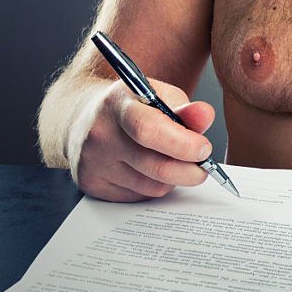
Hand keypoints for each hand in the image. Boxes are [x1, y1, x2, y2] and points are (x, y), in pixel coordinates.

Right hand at [68, 78, 216, 201]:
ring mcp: (92, 163)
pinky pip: (138, 197)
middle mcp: (100, 135)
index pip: (149, 130)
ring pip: (151, 187)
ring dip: (173, 179)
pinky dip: (153, 187)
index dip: (182, 144)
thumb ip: (184, 108)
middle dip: (189, 170)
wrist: (86, 119)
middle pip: (154, 166)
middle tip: (204, 166)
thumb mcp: (157, 94)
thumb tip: (206, 116)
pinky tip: (150, 170)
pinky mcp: (92, 186)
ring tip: (176, 163)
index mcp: (117, 104)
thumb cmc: (131, 105)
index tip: (204, 149)